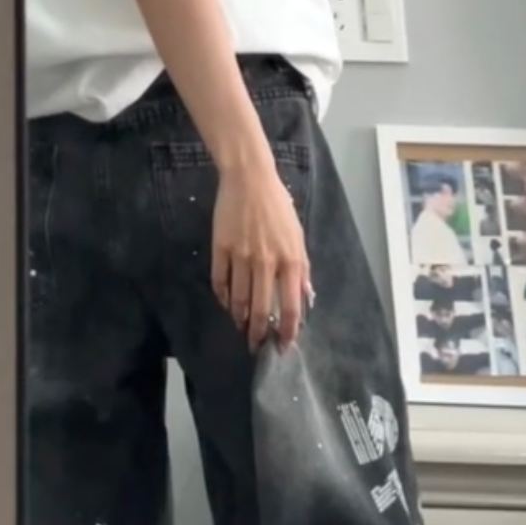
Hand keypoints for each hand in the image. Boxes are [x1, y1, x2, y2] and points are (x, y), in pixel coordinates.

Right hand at [211, 161, 310, 351]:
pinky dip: (223, 297)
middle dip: (258, 333)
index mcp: (289, 260)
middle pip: (260, 309)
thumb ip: (301, 268)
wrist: (249, 178)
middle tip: (256, 346)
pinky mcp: (220, 249)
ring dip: (239, 319)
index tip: (283, 346)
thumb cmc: (278, 207)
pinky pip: (220, 282)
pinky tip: (227, 304)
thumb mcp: (298, 236)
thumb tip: (305, 298)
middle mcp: (265, 262)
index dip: (287, 331)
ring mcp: (240, 256)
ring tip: (241, 327)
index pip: (290, 306)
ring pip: (238, 300)